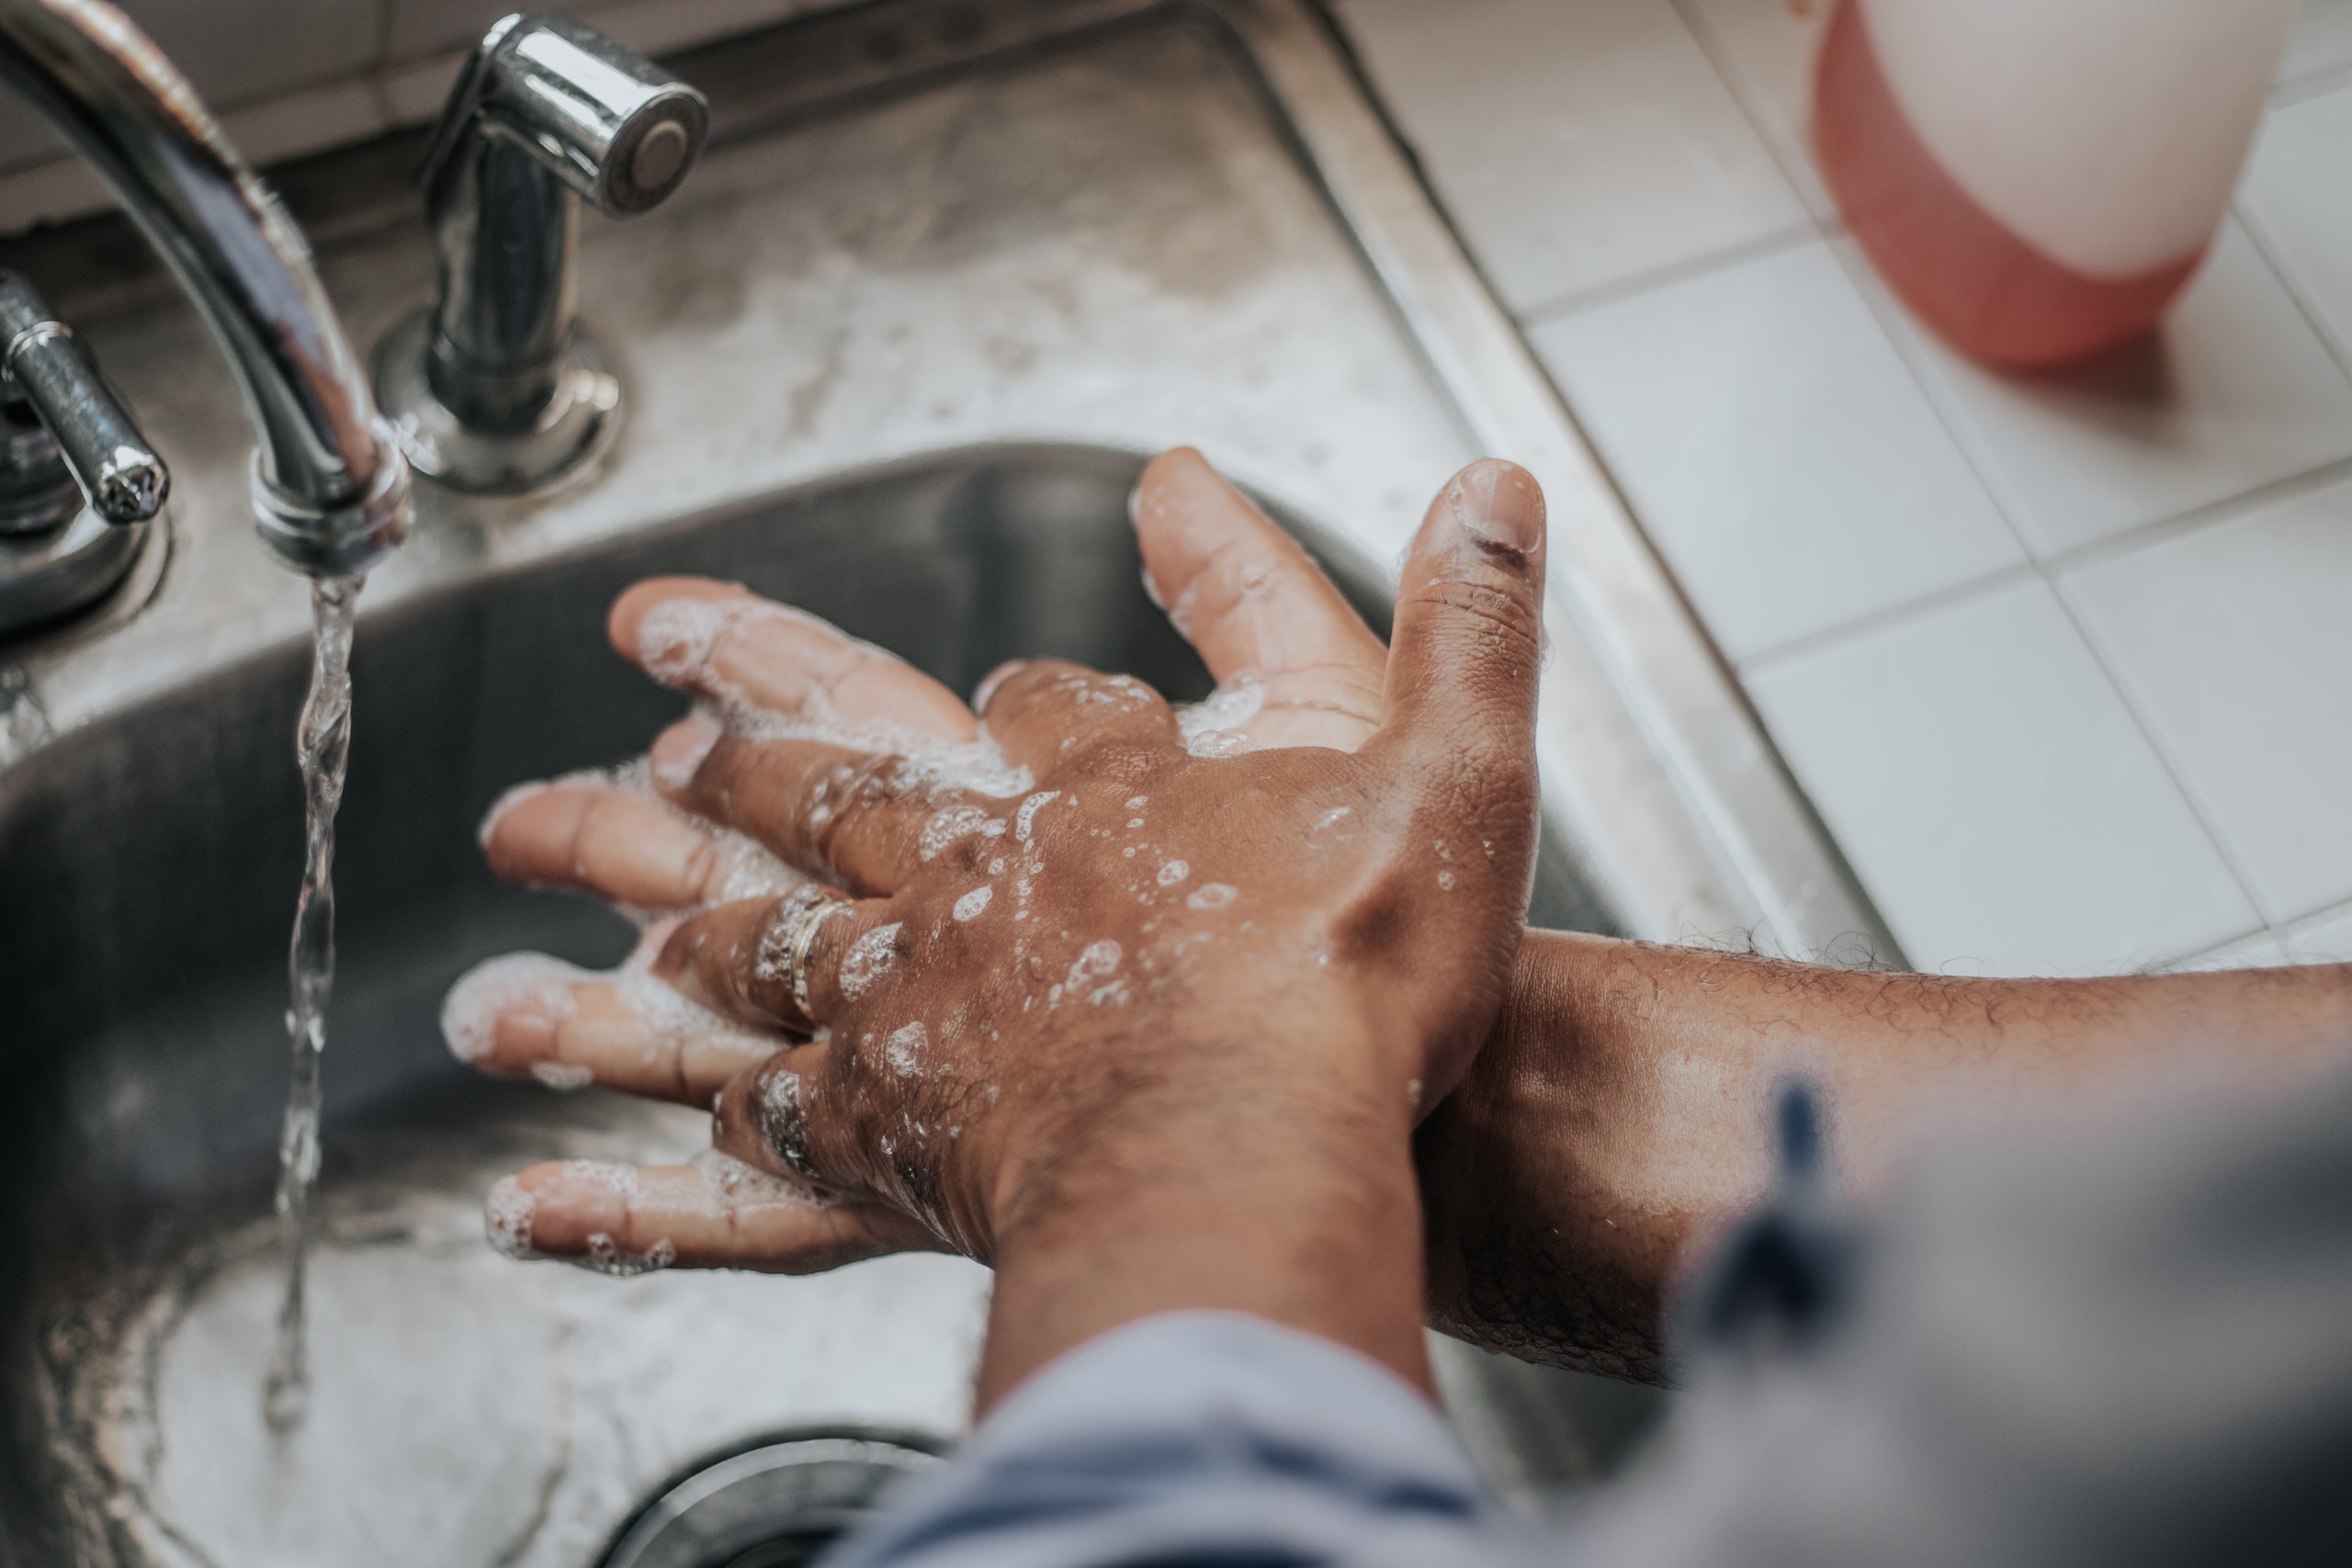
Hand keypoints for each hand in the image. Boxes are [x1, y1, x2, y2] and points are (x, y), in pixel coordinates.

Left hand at [454, 450, 1549, 1396]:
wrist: (1257, 1147)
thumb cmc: (1353, 980)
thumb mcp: (1454, 768)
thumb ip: (1466, 622)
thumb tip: (1491, 483)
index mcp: (1103, 787)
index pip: (1038, 703)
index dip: (1018, 690)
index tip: (1028, 689)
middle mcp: (984, 874)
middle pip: (832, 790)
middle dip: (735, 751)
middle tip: (637, 723)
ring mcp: (918, 998)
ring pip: (757, 932)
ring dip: (654, 897)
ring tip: (560, 874)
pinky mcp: (891, 1129)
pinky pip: (762, 1122)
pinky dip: (690, 1127)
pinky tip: (640, 1138)